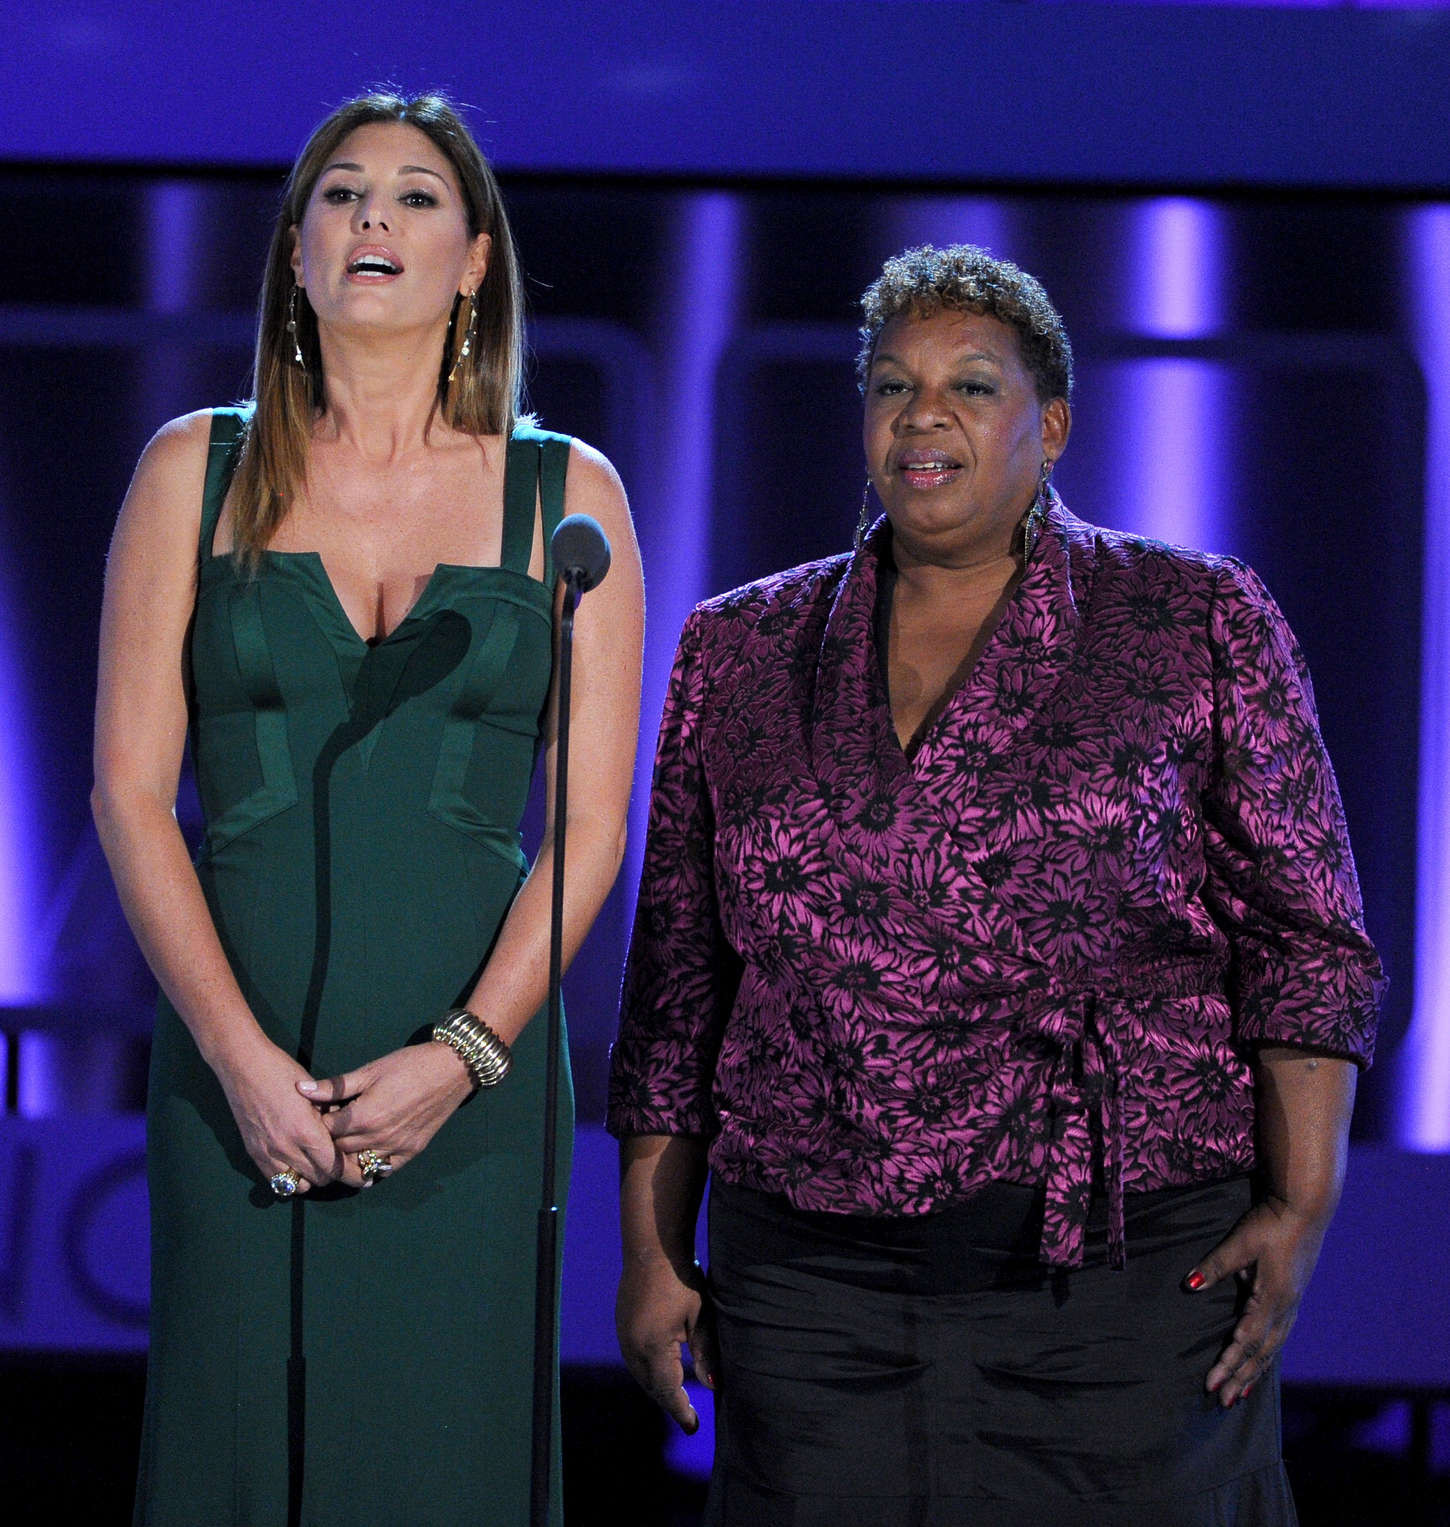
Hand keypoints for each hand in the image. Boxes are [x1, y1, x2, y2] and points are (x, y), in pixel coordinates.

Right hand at [215, 1036, 342, 1193]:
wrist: (244, 1067)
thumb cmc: (283, 1073)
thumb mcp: (316, 1093)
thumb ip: (331, 1117)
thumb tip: (344, 1133)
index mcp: (307, 1133)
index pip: (335, 1167)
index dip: (350, 1172)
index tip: (360, 1172)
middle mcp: (287, 1149)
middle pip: (319, 1179)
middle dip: (333, 1173)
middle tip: (338, 1161)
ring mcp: (268, 1154)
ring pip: (297, 1186)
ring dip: (310, 1178)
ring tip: (316, 1163)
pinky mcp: (254, 1154)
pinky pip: (276, 1180)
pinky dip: (290, 1177)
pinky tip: (296, 1163)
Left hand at [299, 1041, 473, 1185]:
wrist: (451, 1069)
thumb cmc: (408, 1065)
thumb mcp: (370, 1071)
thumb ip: (335, 1086)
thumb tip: (301, 1090)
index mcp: (363, 1116)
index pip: (326, 1132)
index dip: (319, 1124)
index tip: (320, 1114)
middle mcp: (377, 1138)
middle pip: (339, 1150)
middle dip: (330, 1140)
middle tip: (331, 1127)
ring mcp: (395, 1148)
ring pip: (358, 1165)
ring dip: (348, 1156)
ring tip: (346, 1141)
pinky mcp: (411, 1152)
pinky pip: (384, 1169)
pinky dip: (371, 1166)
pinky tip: (365, 1156)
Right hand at [616, 1254, 716, 1432]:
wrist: (653, 1246)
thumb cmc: (682, 1279)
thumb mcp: (701, 1317)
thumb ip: (706, 1353)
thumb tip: (713, 1386)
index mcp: (652, 1347)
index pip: (667, 1391)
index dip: (681, 1410)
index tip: (694, 1427)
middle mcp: (632, 1346)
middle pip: (651, 1386)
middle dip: (669, 1402)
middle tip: (688, 1416)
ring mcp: (623, 1334)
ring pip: (640, 1374)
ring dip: (658, 1387)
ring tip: (677, 1397)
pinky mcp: (622, 1323)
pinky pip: (634, 1358)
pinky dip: (649, 1370)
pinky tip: (662, 1369)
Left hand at [1184, 1193, 1332, 1406]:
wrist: (1306, 1209)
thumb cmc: (1272, 1224)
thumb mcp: (1241, 1243)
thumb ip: (1216, 1266)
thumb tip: (1189, 1286)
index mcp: (1272, 1298)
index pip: (1246, 1341)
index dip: (1227, 1364)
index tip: (1211, 1385)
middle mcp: (1285, 1308)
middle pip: (1261, 1353)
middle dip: (1241, 1378)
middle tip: (1223, 1402)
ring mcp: (1292, 1304)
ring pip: (1272, 1348)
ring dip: (1255, 1371)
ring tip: (1242, 1394)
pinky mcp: (1292, 1296)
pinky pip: (1279, 1335)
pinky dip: (1267, 1353)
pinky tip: (1261, 1359)